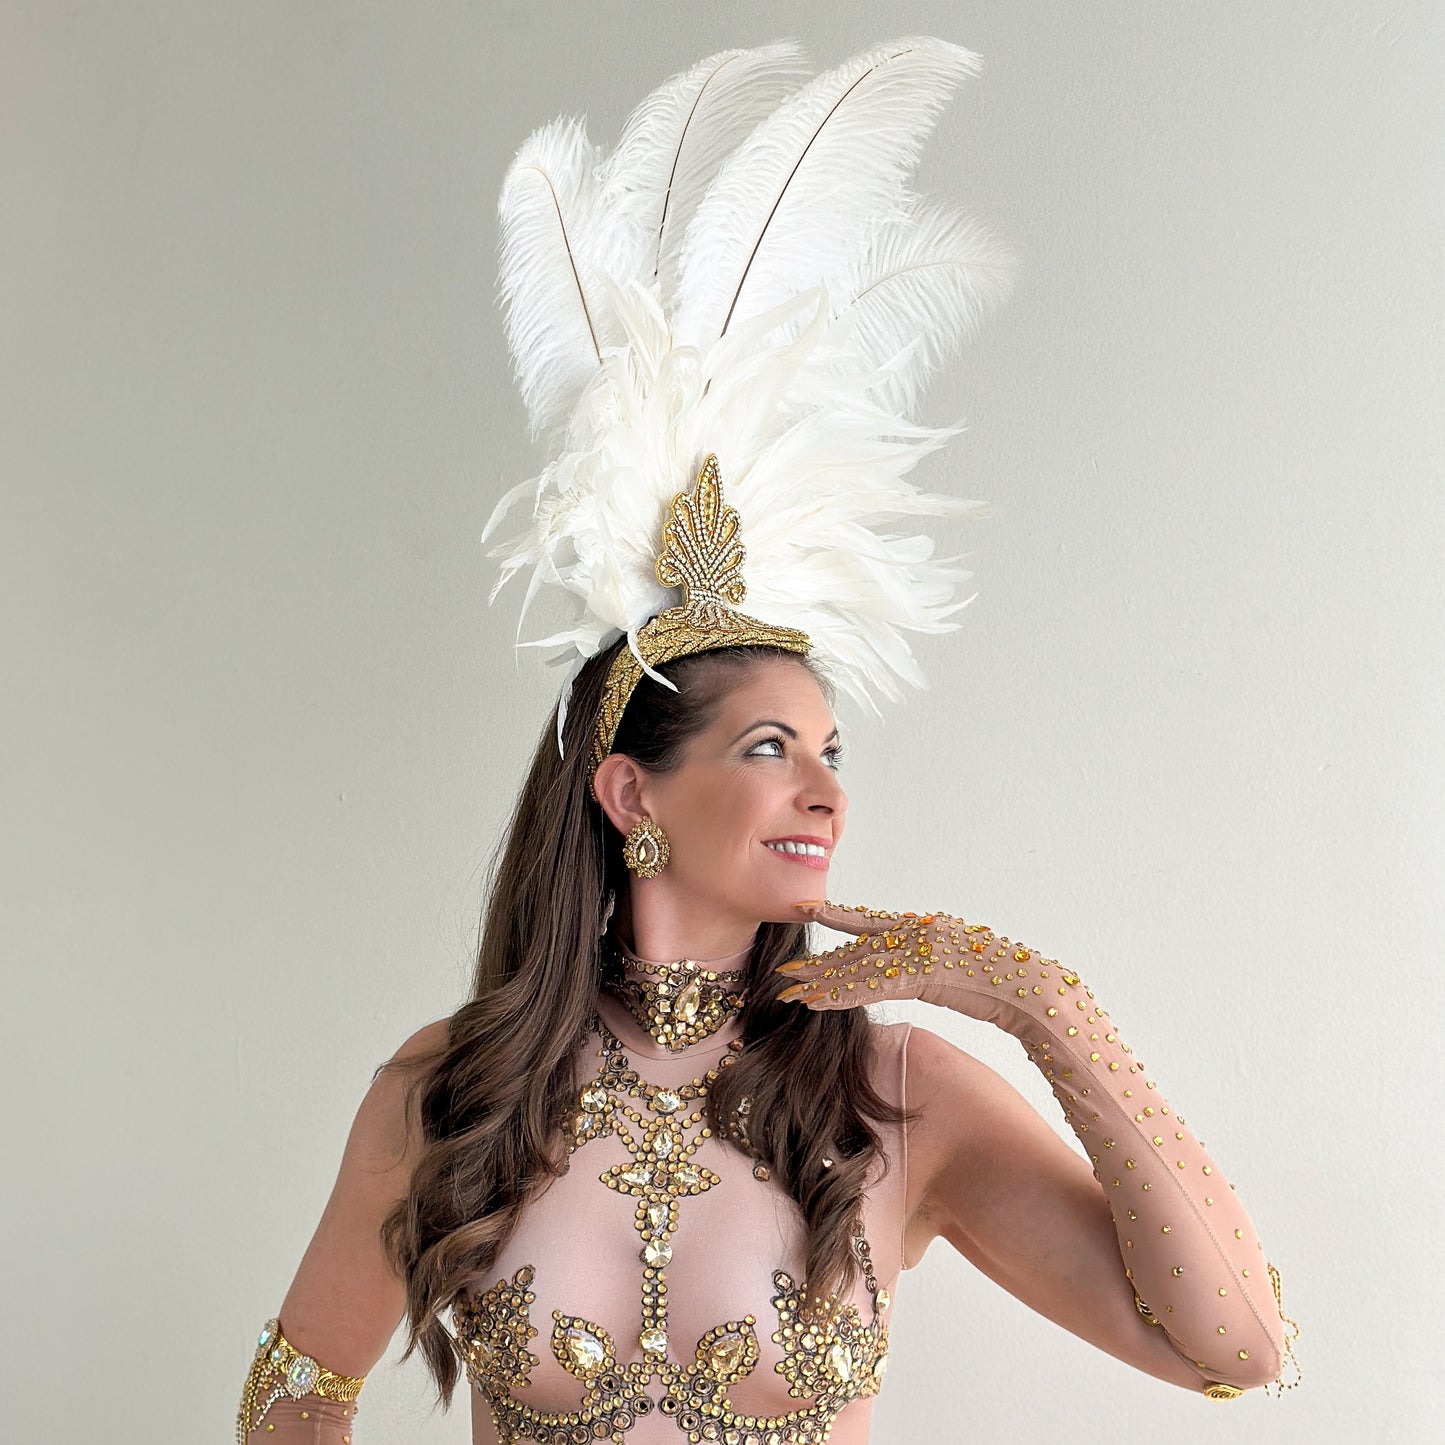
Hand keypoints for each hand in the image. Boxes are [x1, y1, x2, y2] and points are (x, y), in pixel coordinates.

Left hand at [774, 899, 1062, 1030]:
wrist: (1034, 989)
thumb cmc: (1007, 983)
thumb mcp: (962, 965)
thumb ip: (931, 964)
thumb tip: (914, 971)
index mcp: (924, 926)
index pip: (870, 920)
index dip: (835, 915)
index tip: (805, 909)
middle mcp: (917, 932)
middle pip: (856, 948)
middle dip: (819, 962)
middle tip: (784, 969)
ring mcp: (918, 951)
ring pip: (858, 968)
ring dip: (822, 984)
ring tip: (790, 992)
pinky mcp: (922, 975)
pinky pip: (871, 987)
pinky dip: (842, 996)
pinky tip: (817, 1004)